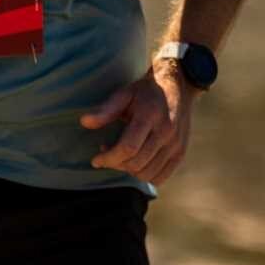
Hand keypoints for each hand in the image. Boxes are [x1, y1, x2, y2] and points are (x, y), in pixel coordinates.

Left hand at [79, 61, 201, 185]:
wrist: (177, 87)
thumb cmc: (146, 91)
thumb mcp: (125, 94)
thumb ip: (106, 110)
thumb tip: (84, 122)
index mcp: (150, 115)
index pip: (128, 148)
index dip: (108, 158)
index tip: (96, 159)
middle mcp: (166, 132)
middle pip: (136, 163)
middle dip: (116, 164)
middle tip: (107, 154)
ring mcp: (176, 144)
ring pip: (147, 174)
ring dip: (129, 171)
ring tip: (122, 157)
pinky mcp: (181, 153)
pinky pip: (160, 177)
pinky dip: (145, 175)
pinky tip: (137, 163)